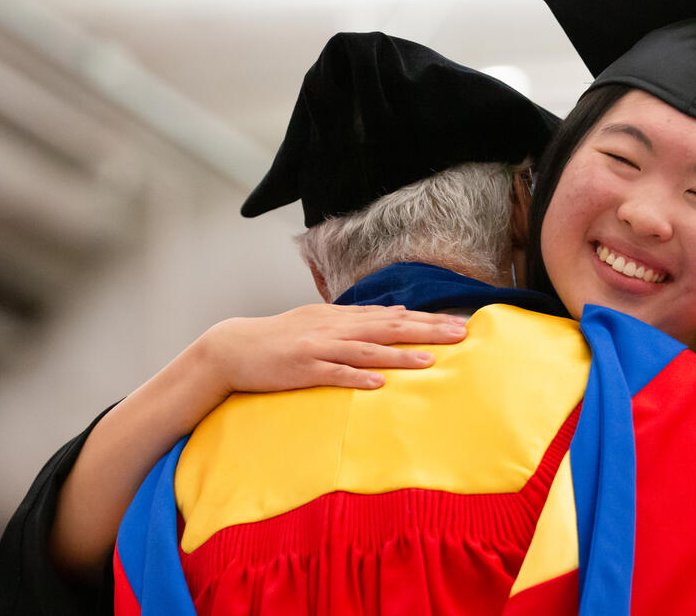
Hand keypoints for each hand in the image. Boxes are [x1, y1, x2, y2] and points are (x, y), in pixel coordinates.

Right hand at [200, 304, 468, 394]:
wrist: (234, 347)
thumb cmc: (281, 338)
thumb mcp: (322, 321)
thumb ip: (360, 318)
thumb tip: (397, 311)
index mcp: (342, 317)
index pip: (394, 316)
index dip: (428, 319)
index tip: (459, 322)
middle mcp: (335, 328)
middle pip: (389, 328)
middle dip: (427, 331)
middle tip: (461, 334)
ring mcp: (319, 349)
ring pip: (367, 351)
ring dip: (399, 356)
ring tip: (430, 361)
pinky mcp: (302, 369)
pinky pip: (334, 374)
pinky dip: (357, 378)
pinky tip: (379, 384)